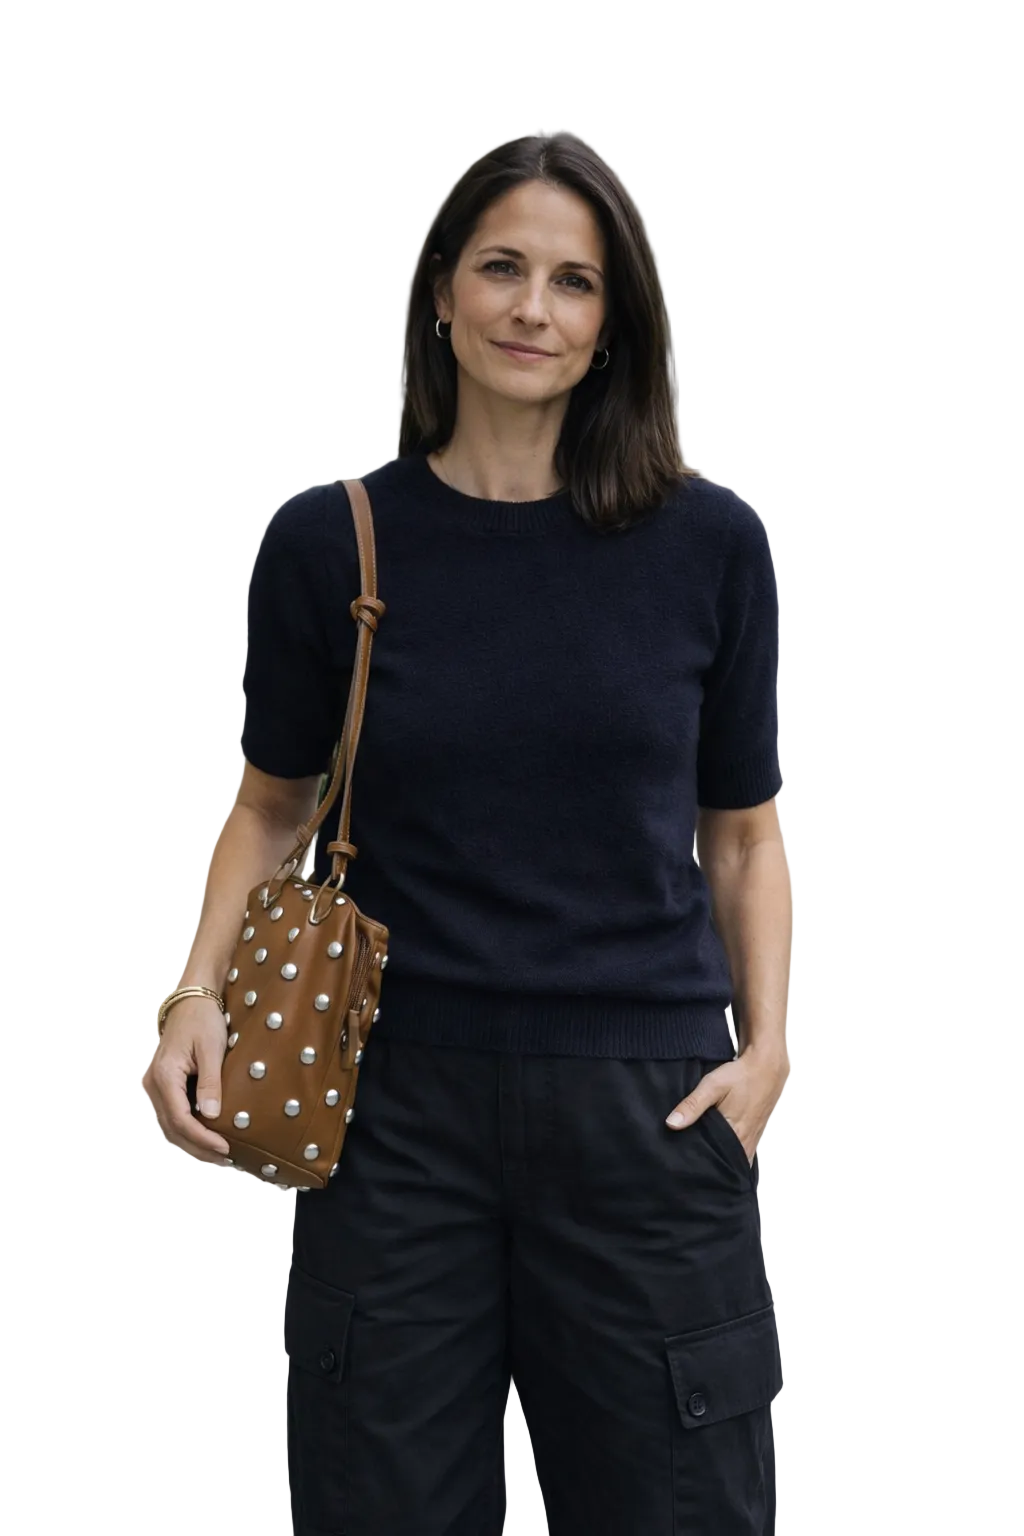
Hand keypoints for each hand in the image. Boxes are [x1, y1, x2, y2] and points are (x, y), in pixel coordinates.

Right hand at [142, 997, 232, 1164]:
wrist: (190, 1001)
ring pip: (171, 1126)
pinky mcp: (164, 1086)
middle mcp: (154, 1085)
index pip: (180, 1119)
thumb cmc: (202, 1020)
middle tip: (226, 1159)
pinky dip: (190, 1129)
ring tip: (220, 1154)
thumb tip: (211, 1116)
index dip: (202, 1138)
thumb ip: (211, 1082)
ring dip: (193, 1142)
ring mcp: (156, 1087)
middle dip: (198, 1148)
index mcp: (164, 1076)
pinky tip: (210, 1135)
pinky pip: (174, 1115)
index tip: (225, 1148)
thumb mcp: (212, 1049)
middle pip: (172, 1129)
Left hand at [664, 1046, 789, 1163]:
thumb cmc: (740, 1076)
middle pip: (724, 1164)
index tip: (684, 1167)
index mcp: (735, 1135)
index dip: (700, 1166)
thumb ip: (692, 1105)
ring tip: (701, 1159)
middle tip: (688, 1166)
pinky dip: (729, 1153)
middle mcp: (746, 1142)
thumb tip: (671, 1124)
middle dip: (708, 1166)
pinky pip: (740, 1152)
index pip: (714, 1162)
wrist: (767, 1067)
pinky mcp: (754, 1134)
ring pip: (733, 1159)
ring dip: (720, 1159)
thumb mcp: (712, 1086)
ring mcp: (752, 1140)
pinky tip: (717, 1149)